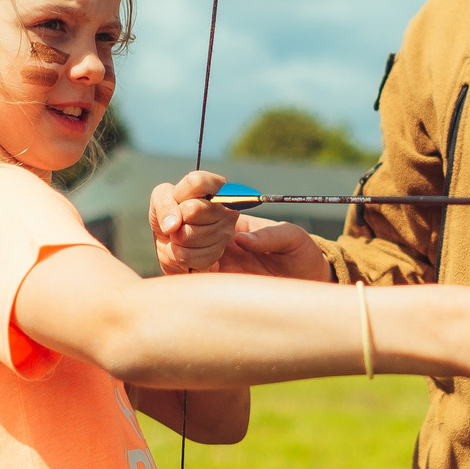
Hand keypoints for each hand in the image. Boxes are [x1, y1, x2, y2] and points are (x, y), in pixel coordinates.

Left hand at [151, 171, 234, 272]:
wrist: (171, 241)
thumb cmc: (170, 212)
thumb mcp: (161, 198)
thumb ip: (164, 203)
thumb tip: (172, 224)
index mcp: (217, 186)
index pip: (197, 182)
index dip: (179, 194)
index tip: (178, 199)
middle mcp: (227, 208)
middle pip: (193, 209)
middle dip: (177, 217)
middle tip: (180, 219)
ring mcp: (225, 233)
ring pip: (188, 236)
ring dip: (175, 237)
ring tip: (180, 233)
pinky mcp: (217, 254)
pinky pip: (187, 255)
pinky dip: (176, 253)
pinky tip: (182, 248)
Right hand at [152, 172, 332, 280]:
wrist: (300, 283)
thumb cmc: (299, 254)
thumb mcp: (294, 240)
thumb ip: (272, 236)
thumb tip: (240, 240)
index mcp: (227, 205)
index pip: (193, 185)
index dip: (190, 189)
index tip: (196, 204)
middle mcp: (207, 223)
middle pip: (171, 212)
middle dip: (190, 220)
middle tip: (223, 234)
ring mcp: (198, 248)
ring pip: (169, 242)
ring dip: (192, 245)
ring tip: (220, 256)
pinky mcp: (198, 274)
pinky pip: (177, 269)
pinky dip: (191, 266)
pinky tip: (213, 270)